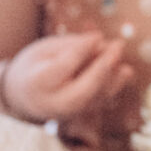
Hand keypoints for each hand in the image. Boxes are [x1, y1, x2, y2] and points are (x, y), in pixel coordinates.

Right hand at [1, 31, 134, 124]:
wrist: (25, 97)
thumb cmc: (37, 65)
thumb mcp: (45, 49)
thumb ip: (71, 46)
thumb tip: (102, 43)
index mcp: (37, 83)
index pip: (62, 67)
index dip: (81, 51)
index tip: (97, 35)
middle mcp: (53, 103)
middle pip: (82, 91)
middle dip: (103, 68)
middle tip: (118, 45)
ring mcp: (68, 113)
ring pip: (95, 99)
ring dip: (114, 77)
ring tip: (122, 55)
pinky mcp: (81, 115)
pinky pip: (100, 102)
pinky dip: (115, 86)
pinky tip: (125, 71)